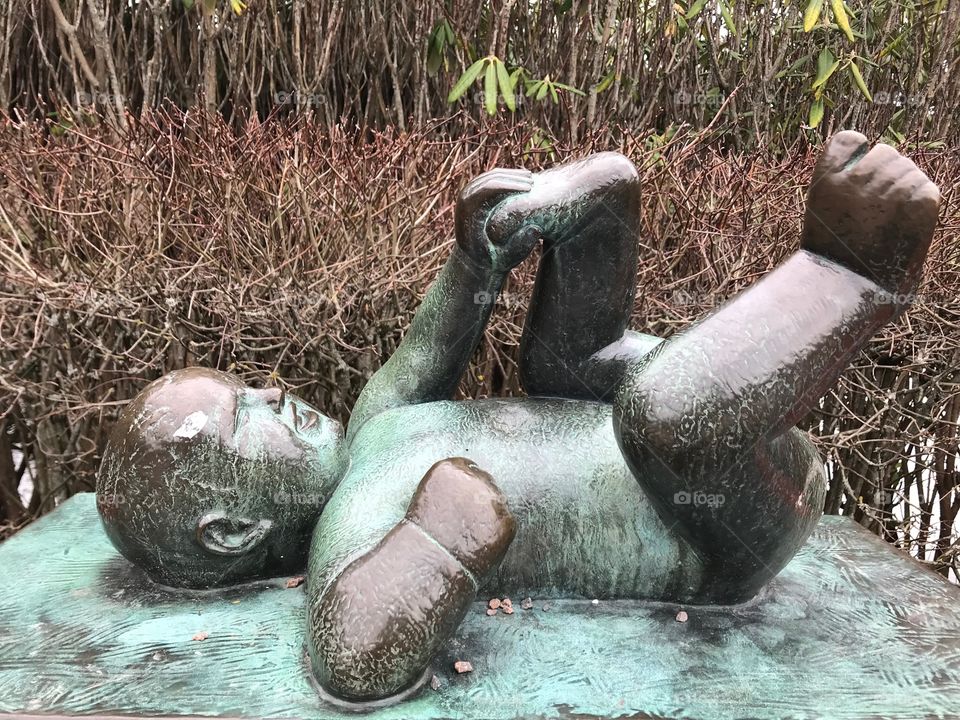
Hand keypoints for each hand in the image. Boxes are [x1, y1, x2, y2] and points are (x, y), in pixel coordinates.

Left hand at [455, 168, 541, 271]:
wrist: (474, 262)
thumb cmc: (493, 262)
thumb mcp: (508, 258)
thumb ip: (522, 245)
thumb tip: (537, 229)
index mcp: (469, 212)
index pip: (489, 188)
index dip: (511, 185)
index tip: (530, 188)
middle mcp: (465, 199)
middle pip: (490, 178)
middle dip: (513, 178)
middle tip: (533, 181)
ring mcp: (468, 195)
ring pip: (491, 177)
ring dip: (512, 176)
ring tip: (532, 180)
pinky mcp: (475, 194)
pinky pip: (492, 180)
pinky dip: (508, 179)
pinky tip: (524, 183)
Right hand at [802, 130, 939, 302]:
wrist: (850, 292)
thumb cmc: (832, 261)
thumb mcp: (823, 212)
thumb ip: (845, 184)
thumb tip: (876, 156)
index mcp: (828, 177)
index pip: (851, 140)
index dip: (856, 156)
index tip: (852, 184)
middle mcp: (858, 176)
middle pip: (885, 153)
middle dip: (884, 178)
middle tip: (873, 217)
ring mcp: (891, 187)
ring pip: (908, 168)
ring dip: (903, 190)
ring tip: (888, 225)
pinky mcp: (920, 200)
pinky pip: (925, 186)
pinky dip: (920, 203)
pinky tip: (906, 227)